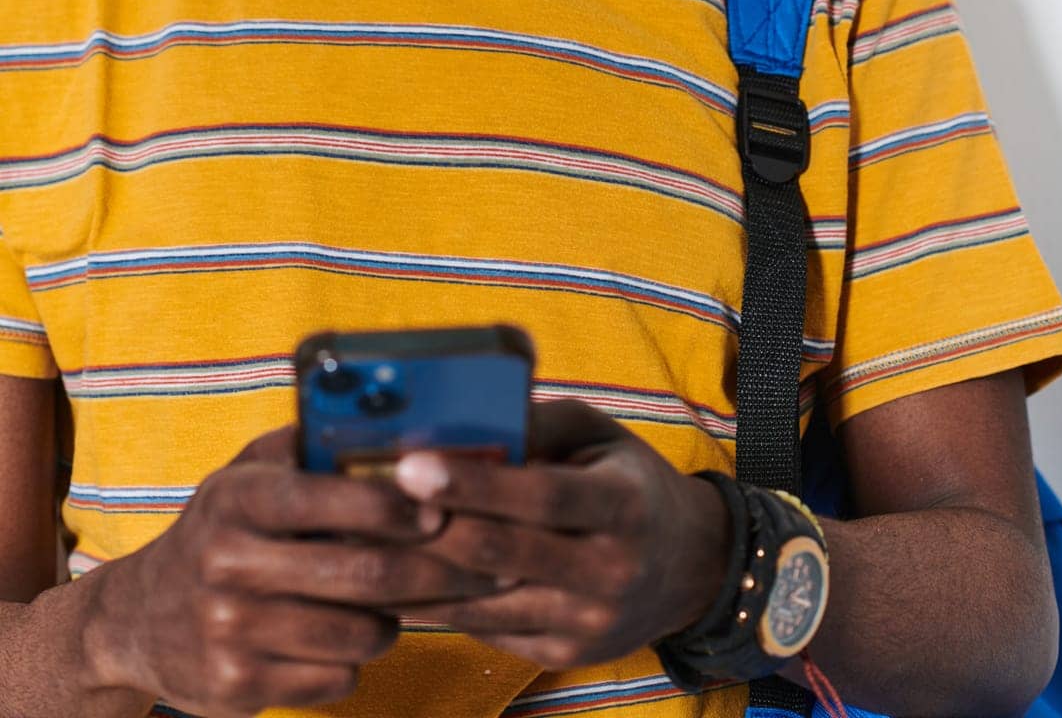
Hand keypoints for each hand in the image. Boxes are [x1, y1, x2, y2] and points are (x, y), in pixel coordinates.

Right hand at [84, 422, 512, 717]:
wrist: (141, 618)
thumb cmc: (224, 528)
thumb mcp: (251, 472)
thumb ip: (314, 446)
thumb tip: (402, 422)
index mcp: (239, 497)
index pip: (333, 498)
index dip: (397, 506)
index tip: (442, 510)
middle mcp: (227, 562)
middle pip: (363, 575)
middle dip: (432, 573)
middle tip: (476, 569)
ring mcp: (228, 630)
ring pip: (359, 633)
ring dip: (394, 620)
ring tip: (394, 602)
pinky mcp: (234, 687)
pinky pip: (336, 679)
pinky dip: (355, 660)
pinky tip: (345, 637)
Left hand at [391, 399, 730, 669]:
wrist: (689, 567)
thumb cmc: (627, 481)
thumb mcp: (597, 434)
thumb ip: (537, 424)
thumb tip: (465, 418)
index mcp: (622, 505)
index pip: (541, 497)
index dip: (475, 483)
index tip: (412, 464)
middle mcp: (610, 570)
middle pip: (502, 555)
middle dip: (428, 529)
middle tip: (363, 504)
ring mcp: (586, 622)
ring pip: (483, 601)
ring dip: (416, 573)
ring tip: (361, 541)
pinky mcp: (563, 653)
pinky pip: (484, 628)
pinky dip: (435, 603)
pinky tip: (394, 575)